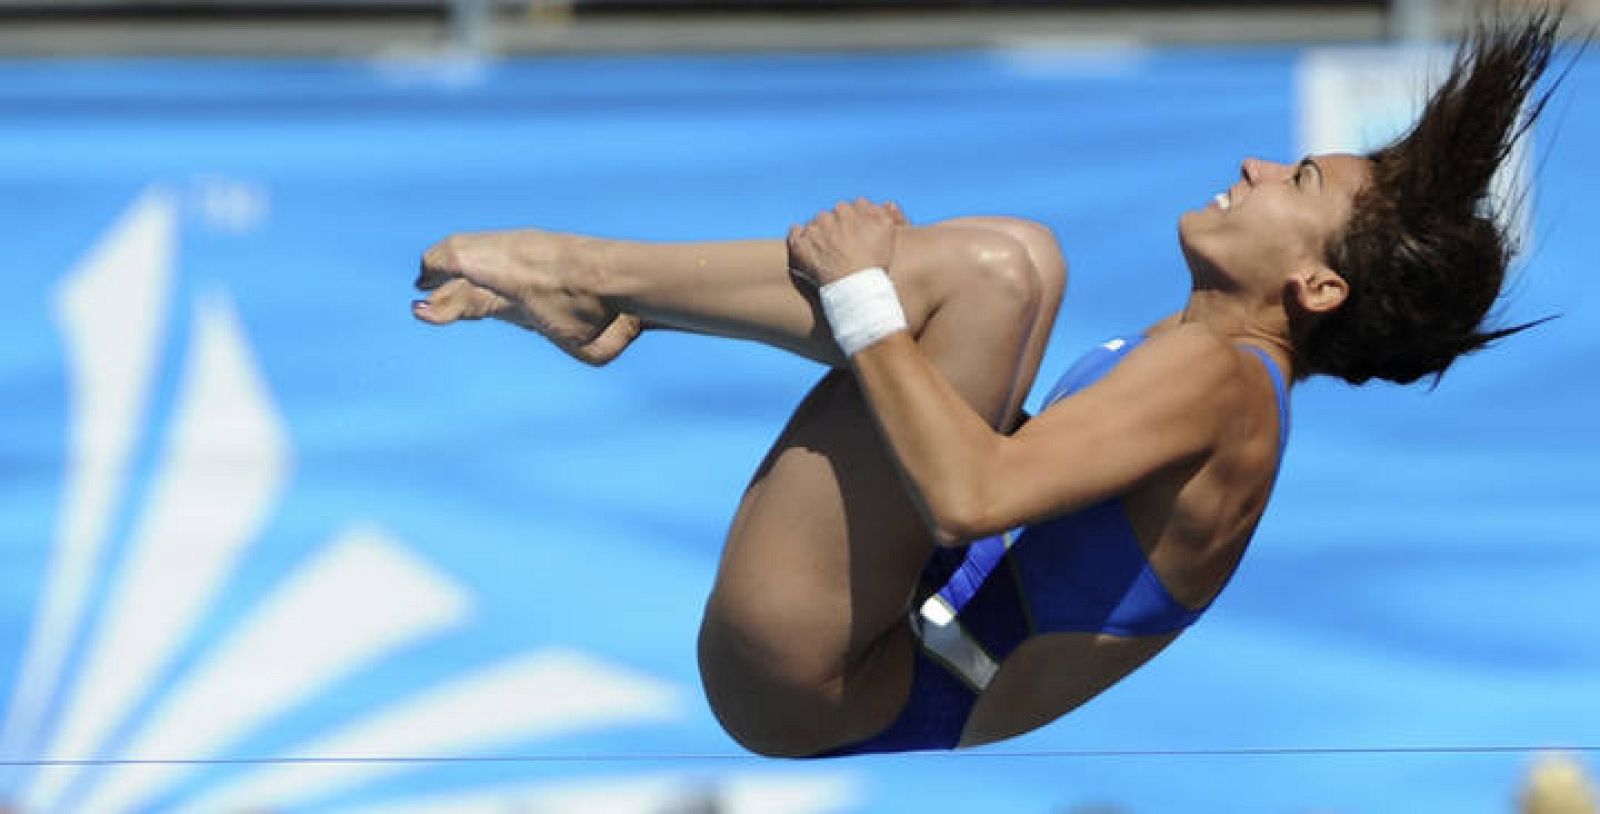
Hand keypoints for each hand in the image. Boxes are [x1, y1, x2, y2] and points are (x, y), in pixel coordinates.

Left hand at [786, 199, 907, 287]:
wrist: (855, 288)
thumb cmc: (873, 263)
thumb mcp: (888, 232)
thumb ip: (884, 213)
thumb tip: (884, 202)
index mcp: (851, 210)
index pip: (850, 208)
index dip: (852, 222)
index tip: (854, 235)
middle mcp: (830, 216)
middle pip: (831, 215)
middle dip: (834, 227)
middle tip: (841, 246)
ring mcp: (814, 229)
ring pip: (814, 224)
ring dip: (818, 233)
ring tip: (826, 252)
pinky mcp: (800, 244)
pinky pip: (795, 232)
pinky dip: (800, 238)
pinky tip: (807, 248)